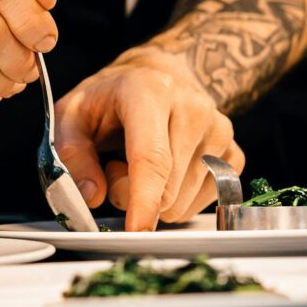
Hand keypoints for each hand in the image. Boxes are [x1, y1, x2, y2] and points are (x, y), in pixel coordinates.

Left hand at [54, 49, 244, 230]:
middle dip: (131, 195)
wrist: (156, 76)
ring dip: (154, 197)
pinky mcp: (234, 153)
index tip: (137, 230)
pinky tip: (167, 171)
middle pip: (166, 188)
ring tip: (140, 162)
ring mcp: (220, 131)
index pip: (152, 157)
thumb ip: (73, 155)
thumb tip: (92, 196)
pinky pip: (203, 203)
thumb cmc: (110, 98)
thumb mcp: (72, 115)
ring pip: (183, 202)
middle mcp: (193, 108)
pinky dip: (178, 199)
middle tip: (115, 166)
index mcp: (150, 91)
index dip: (143, 199)